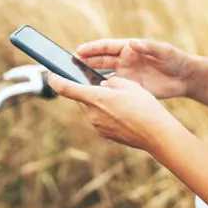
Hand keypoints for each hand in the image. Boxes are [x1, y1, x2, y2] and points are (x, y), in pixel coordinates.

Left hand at [46, 73, 175, 151]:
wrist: (156, 134)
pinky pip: (99, 118)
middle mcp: (92, 114)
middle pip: (80, 97)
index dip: (55, 80)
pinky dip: (105, 112)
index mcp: (95, 98)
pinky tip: (122, 111)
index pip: (66, 88)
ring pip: (90, 108)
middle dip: (87, 89)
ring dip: (97, 101)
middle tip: (101, 83)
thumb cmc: (143, 106)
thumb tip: (102, 85)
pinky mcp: (104, 134)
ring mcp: (97, 126)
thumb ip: (109, 82)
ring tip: (118, 99)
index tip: (51, 74)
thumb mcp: (127, 84)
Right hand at [76, 38, 193, 99]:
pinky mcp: (129, 88)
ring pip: (101, 76)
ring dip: (89, 77)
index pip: (105, 47)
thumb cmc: (175, 59)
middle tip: (70, 65)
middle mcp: (123, 61)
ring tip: (75, 80)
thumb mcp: (164, 51)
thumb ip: (149, 47)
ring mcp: (125, 75)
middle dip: (84, 62)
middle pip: (99, 61)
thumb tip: (133, 43)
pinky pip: (111, 89)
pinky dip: (101, 91)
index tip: (78, 51)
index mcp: (128, 48)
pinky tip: (92, 95)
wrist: (185, 78)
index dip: (91, 49)